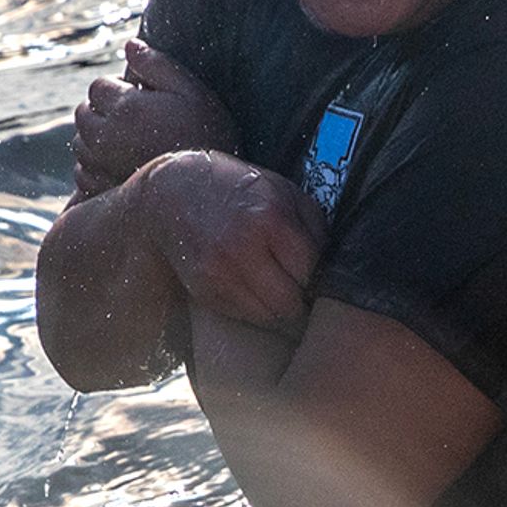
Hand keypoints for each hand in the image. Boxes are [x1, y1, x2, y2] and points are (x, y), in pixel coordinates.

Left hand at [74, 39, 238, 198]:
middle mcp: (104, 135)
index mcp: (124, 107)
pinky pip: (82, 172)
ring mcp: (99, 165)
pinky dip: (94, 167)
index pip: (98, 87)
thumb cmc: (207, 137)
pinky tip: (120, 167)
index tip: (139, 99)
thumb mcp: (190, 92)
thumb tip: (130, 44)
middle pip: (83, 113)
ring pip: (80, 143)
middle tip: (133, 121)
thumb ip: (157, 64)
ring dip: (97, 139)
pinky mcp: (98, 190)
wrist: (209, 192)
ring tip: (129, 144)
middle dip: (102, 112)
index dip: (118, 90)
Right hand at [140, 148, 324, 334]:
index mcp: (269, 219)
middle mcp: (242, 249)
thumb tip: (333, 267)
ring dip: (284, 313)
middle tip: (310, 295)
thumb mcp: (283, 190)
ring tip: (289, 297)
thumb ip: (313, 226)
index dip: (322, 279)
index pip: (311, 271)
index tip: (326, 280)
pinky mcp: (205, 291)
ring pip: (270, 318)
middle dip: (305, 302)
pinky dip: (261, 311)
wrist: (173, 192)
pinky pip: (247, 317)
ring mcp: (220, 274)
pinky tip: (263, 294)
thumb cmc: (239, 189)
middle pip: (291, 303)